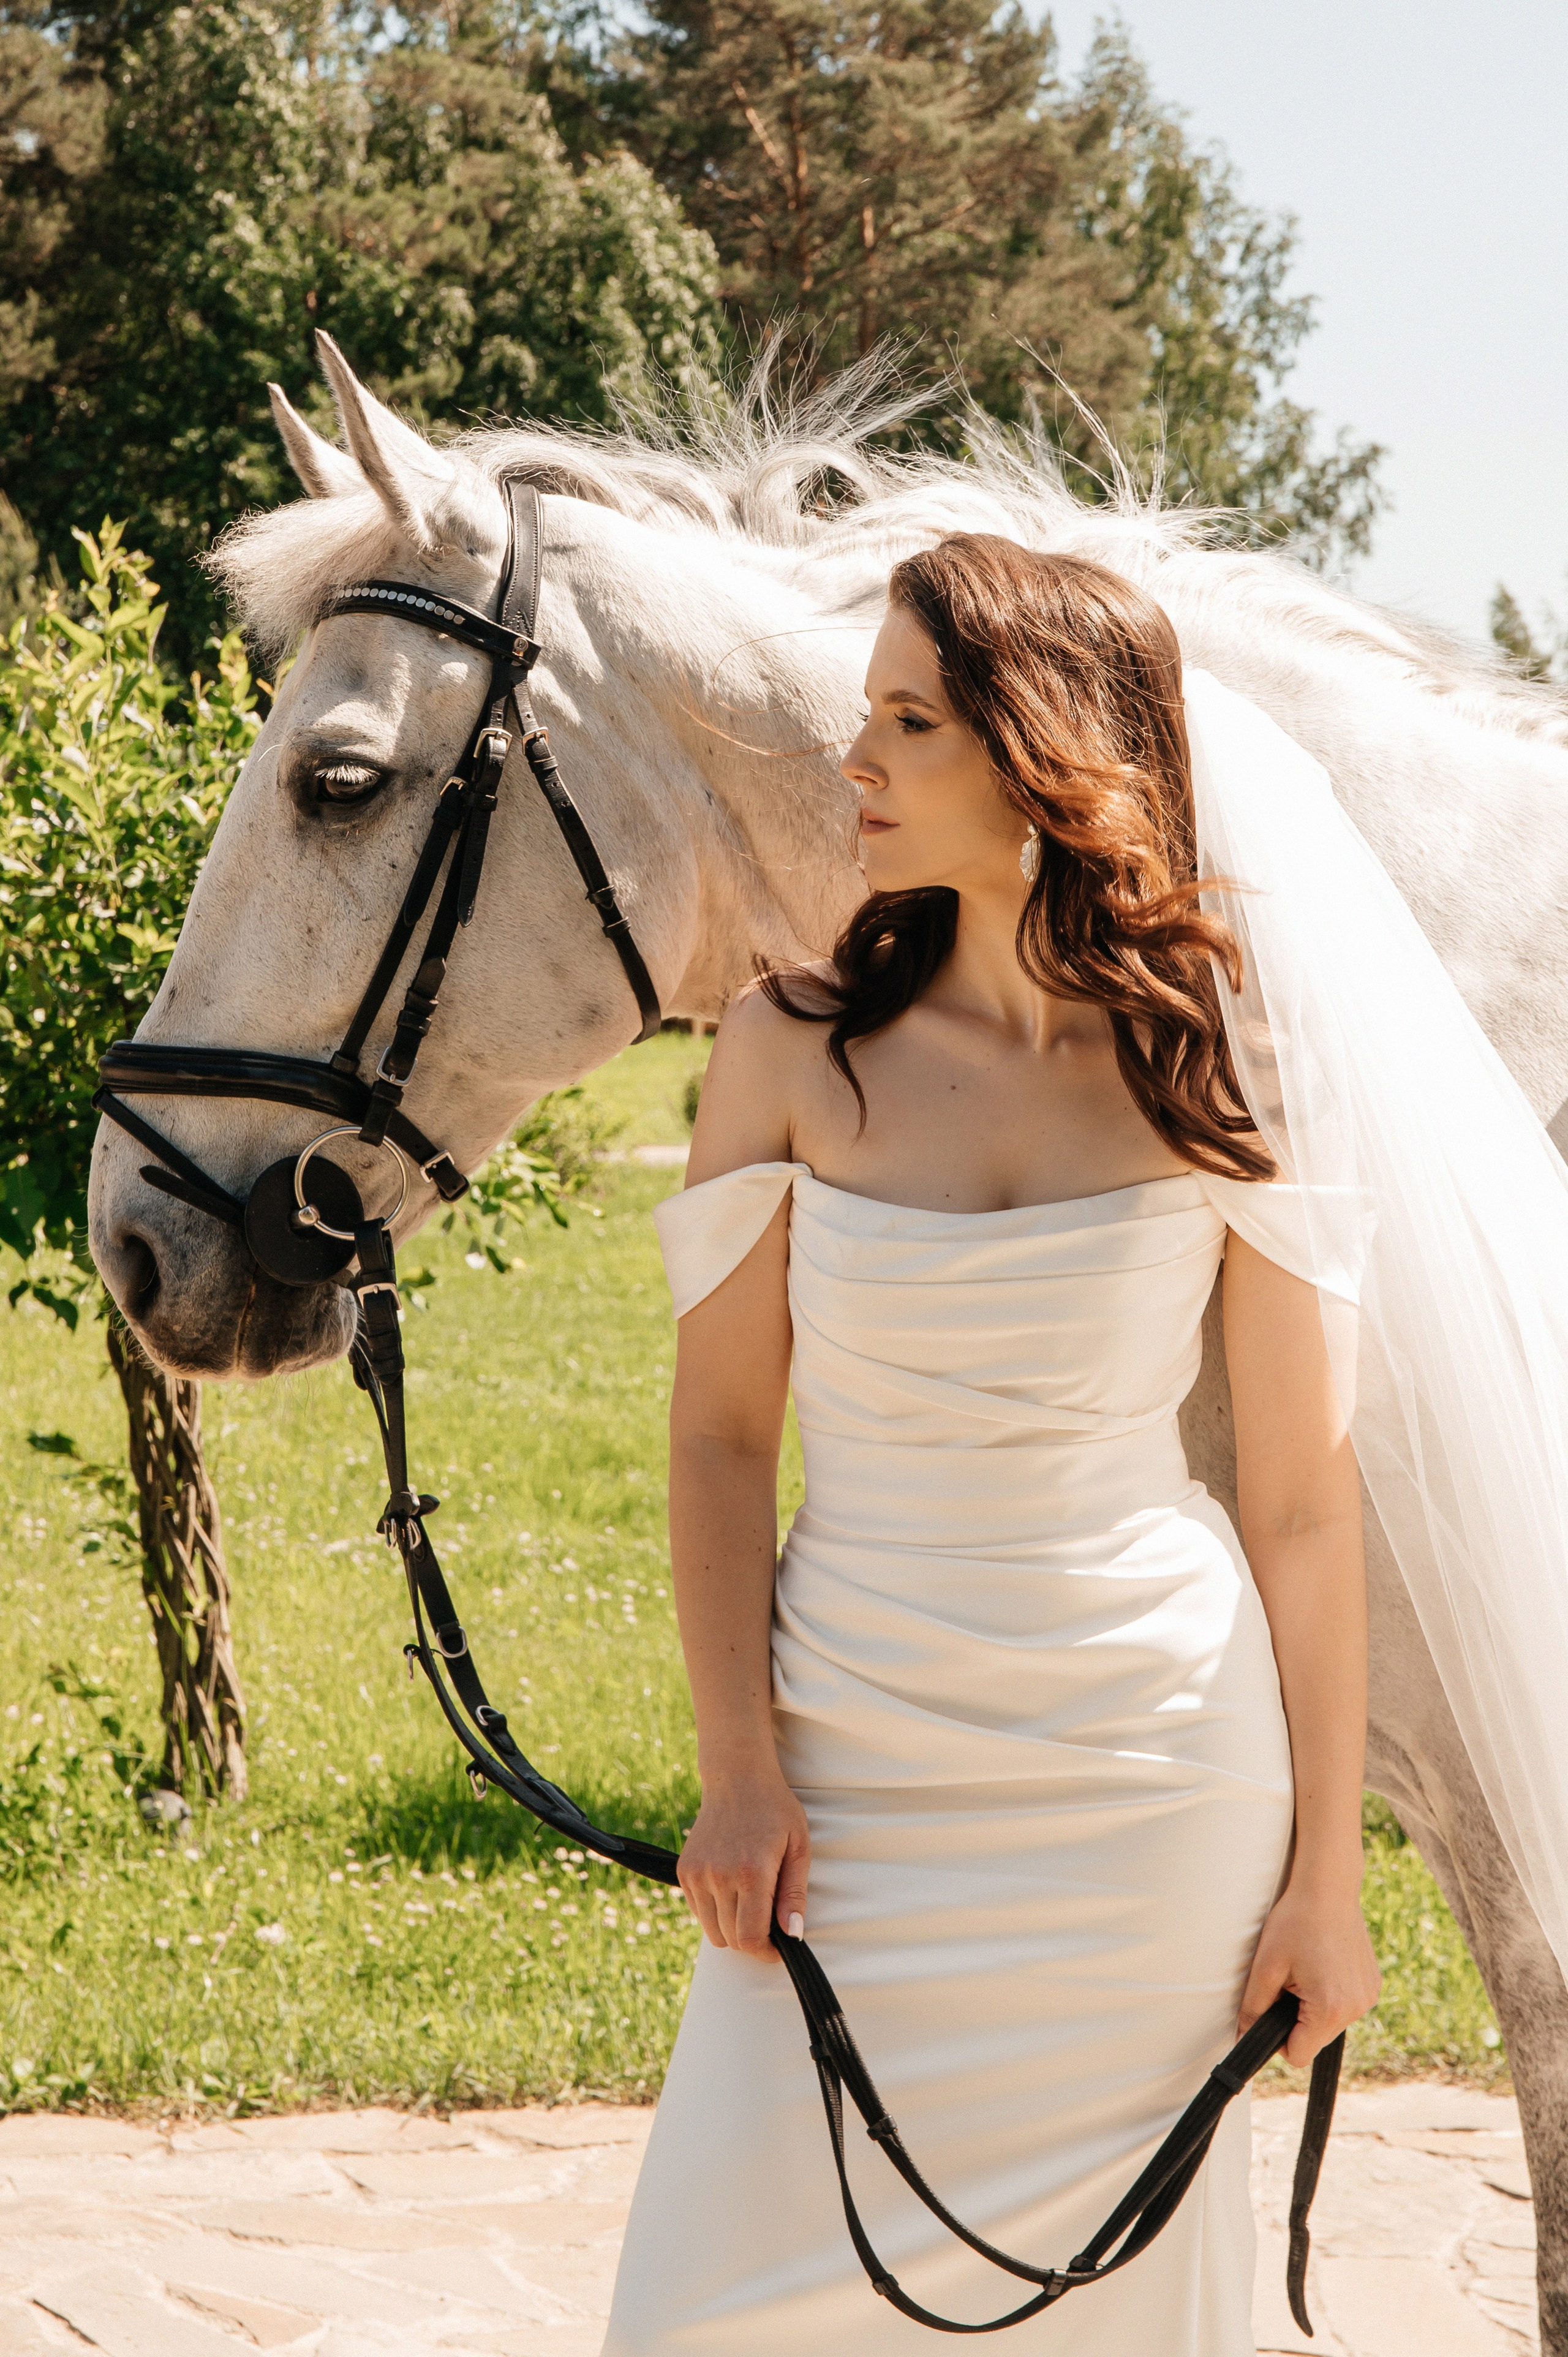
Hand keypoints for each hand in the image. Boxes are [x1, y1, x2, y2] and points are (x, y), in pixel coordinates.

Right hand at [677, 1768, 810, 1958]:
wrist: (736, 1778)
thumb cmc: (775, 1810)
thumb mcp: (799, 1847)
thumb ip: (794, 1894)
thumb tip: (793, 1934)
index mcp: (751, 1872)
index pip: (750, 1938)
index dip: (766, 1952)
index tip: (779, 1947)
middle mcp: (718, 1876)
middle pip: (731, 1939)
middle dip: (753, 1941)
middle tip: (770, 1923)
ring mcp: (697, 1874)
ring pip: (712, 1932)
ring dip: (733, 1930)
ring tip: (751, 1905)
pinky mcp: (684, 1871)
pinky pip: (699, 1913)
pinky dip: (716, 1914)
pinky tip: (732, 1891)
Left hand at [1239, 1872, 1380, 2066]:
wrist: (1329, 1887)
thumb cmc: (1295, 1922)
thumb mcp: (1266, 1965)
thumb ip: (1253, 2007)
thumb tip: (1243, 2036)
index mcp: (1330, 2009)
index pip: (1298, 2055)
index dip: (1278, 2039)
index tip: (1271, 2011)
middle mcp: (1356, 2009)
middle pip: (1315, 2040)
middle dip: (1296, 2019)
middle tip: (1288, 1981)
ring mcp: (1368, 1997)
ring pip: (1330, 2024)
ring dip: (1314, 2007)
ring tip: (1305, 1969)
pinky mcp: (1373, 1984)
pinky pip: (1346, 2005)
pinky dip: (1331, 1994)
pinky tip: (1323, 1964)